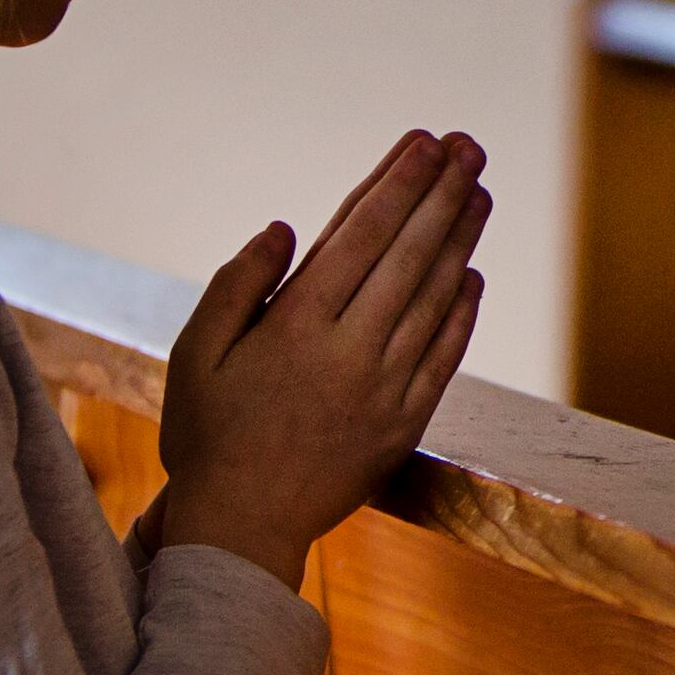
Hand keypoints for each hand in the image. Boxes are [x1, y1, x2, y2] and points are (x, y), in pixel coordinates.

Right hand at [150, 131, 488, 590]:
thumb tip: (287, 228)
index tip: (426, 143)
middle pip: (408, 255)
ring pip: (434, 299)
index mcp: (296, 327)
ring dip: (461, 241)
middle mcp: (349, 352)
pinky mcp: (404, 425)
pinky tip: (471, 276)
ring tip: (480, 194)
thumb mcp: (194, 355)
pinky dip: (461, 313)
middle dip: (442, 195)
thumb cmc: (207, 436)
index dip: (398, 184)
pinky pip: (444, 357)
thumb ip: (237, 285)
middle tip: (470, 148)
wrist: (240, 531)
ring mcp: (384, 390)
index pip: (362, 235)